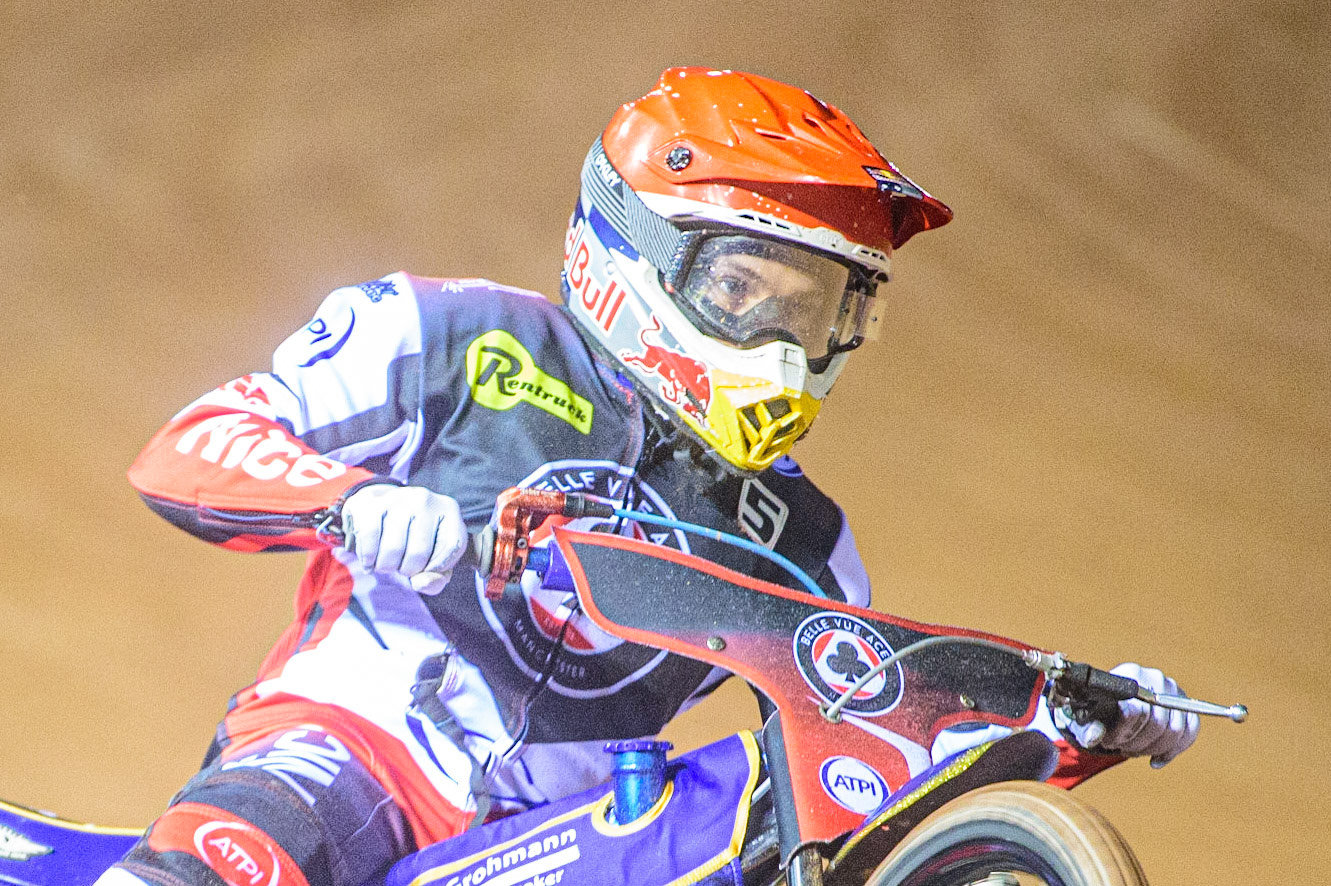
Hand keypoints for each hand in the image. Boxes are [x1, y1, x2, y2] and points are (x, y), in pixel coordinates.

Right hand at [339, 484, 466, 594]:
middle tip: (401, 565)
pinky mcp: (372, 503)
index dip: (439, 565)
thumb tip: (421, 583)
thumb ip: (436, 579)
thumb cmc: (414, 541)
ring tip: (386, 562)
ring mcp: (398, 498)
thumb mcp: (434, 560)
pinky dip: (368, 558)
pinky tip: (369, 563)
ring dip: (386, 566)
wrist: (379, 513)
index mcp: (449, 509)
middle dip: (407, 570)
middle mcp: (426, 499)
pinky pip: (370, 537)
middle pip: (419, 552)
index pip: (453, 545)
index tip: (427, 567)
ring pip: (393, 548)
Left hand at [1064, 662, 1200, 767]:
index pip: (1136, 710)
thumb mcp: (1086, 721)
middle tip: (1123, 747)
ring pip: (1176, 730)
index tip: (1111, 742)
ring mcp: (1173, 690)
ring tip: (1134, 749)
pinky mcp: (1185, 705)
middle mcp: (1155, 678)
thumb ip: (1088, 729)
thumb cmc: (1096, 713)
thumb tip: (1096, 736)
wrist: (1111, 707)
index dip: (1124, 733)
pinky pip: (1191, 730)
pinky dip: (1174, 750)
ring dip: (1153, 748)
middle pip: (1159, 723)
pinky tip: (1155, 760)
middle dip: (1139, 743)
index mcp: (1129, 674)